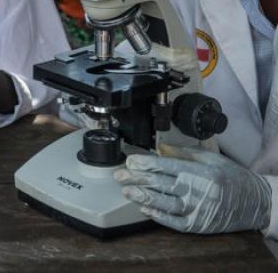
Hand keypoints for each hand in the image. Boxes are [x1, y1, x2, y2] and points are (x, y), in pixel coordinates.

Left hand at [115, 146, 271, 233]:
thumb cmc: (231, 176)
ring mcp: (199, 210)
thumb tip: (159, 148)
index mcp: (201, 172)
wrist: (255, 202)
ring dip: (144, 197)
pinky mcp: (199, 225)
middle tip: (120, 175)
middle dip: (138, 179)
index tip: (130, 161)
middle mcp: (200, 191)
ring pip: (166, 204)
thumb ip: (183, 154)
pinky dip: (159, 216)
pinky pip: (175, 222)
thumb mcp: (210, 158)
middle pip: (163, 184)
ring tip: (127, 191)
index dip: (146, 164)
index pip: (168, 167)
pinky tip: (146, 209)